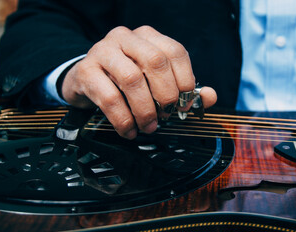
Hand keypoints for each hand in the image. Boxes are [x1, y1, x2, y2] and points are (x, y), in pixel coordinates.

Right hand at [62, 26, 216, 138]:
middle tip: (166, 116)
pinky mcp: (86, 71)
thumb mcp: (154, 81)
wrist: (85, 80)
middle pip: (156, 62)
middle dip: (166, 96)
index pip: (175, 52)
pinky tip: (129, 130)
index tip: (185, 105)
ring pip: (132, 79)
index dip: (186, 81)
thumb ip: (183, 88)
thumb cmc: (124, 81)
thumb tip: (210, 97)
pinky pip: (110, 98)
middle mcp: (126, 38)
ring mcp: (103, 51)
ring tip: (149, 127)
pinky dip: (124, 120)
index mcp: (148, 37)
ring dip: (145, 110)